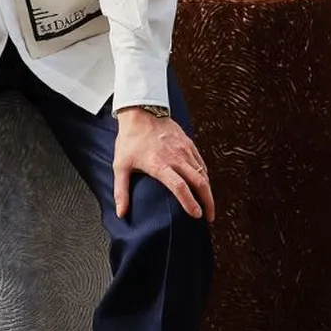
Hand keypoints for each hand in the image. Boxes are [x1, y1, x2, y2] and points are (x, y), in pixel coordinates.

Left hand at [113, 108, 214, 223]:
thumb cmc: (129, 140)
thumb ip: (121, 191)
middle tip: (209, 217)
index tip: (197, 216)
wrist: (140, 112)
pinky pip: (201, 163)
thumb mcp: (120, 166)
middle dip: (208, 202)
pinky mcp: (188, 143)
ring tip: (208, 204)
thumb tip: (122, 213)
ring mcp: (184, 150)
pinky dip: (205, 176)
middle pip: (199, 182)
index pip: (180, 187)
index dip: (190, 203)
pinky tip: (204, 184)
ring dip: (208, 191)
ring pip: (203, 173)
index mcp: (159, 165)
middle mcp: (176, 158)